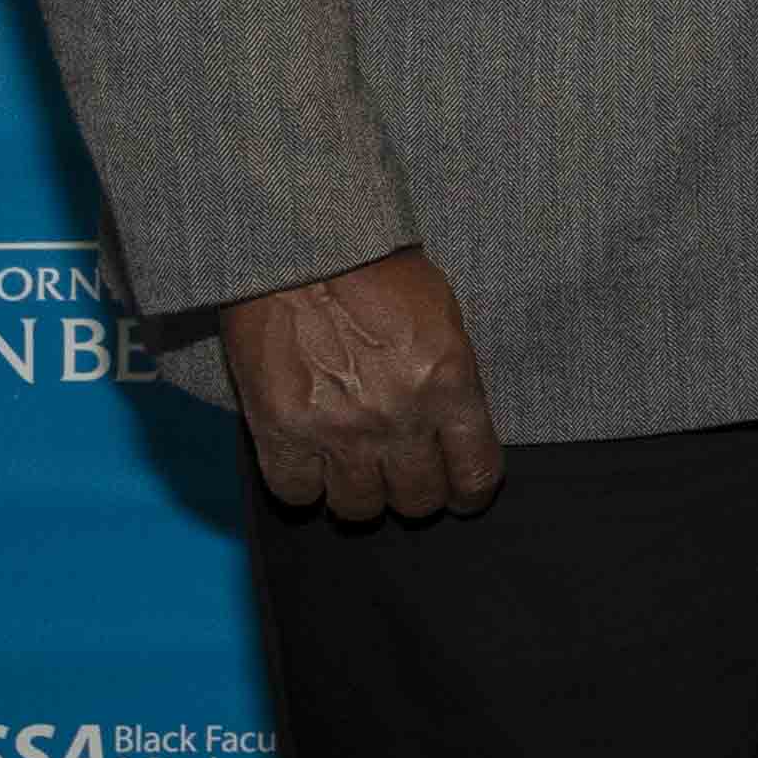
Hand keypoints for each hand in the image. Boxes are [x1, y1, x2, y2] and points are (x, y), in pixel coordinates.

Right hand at [225, 249, 503, 522]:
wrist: (303, 250)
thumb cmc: (377, 270)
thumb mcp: (443, 319)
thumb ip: (450, 381)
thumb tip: (453, 430)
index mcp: (448, 385)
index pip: (476, 473)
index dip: (469, 493)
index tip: (462, 494)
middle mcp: (398, 418)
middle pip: (417, 500)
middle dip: (415, 494)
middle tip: (404, 478)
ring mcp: (338, 430)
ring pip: (359, 507)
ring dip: (360, 496)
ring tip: (356, 474)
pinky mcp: (281, 430)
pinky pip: (296, 492)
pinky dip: (304, 487)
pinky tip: (310, 468)